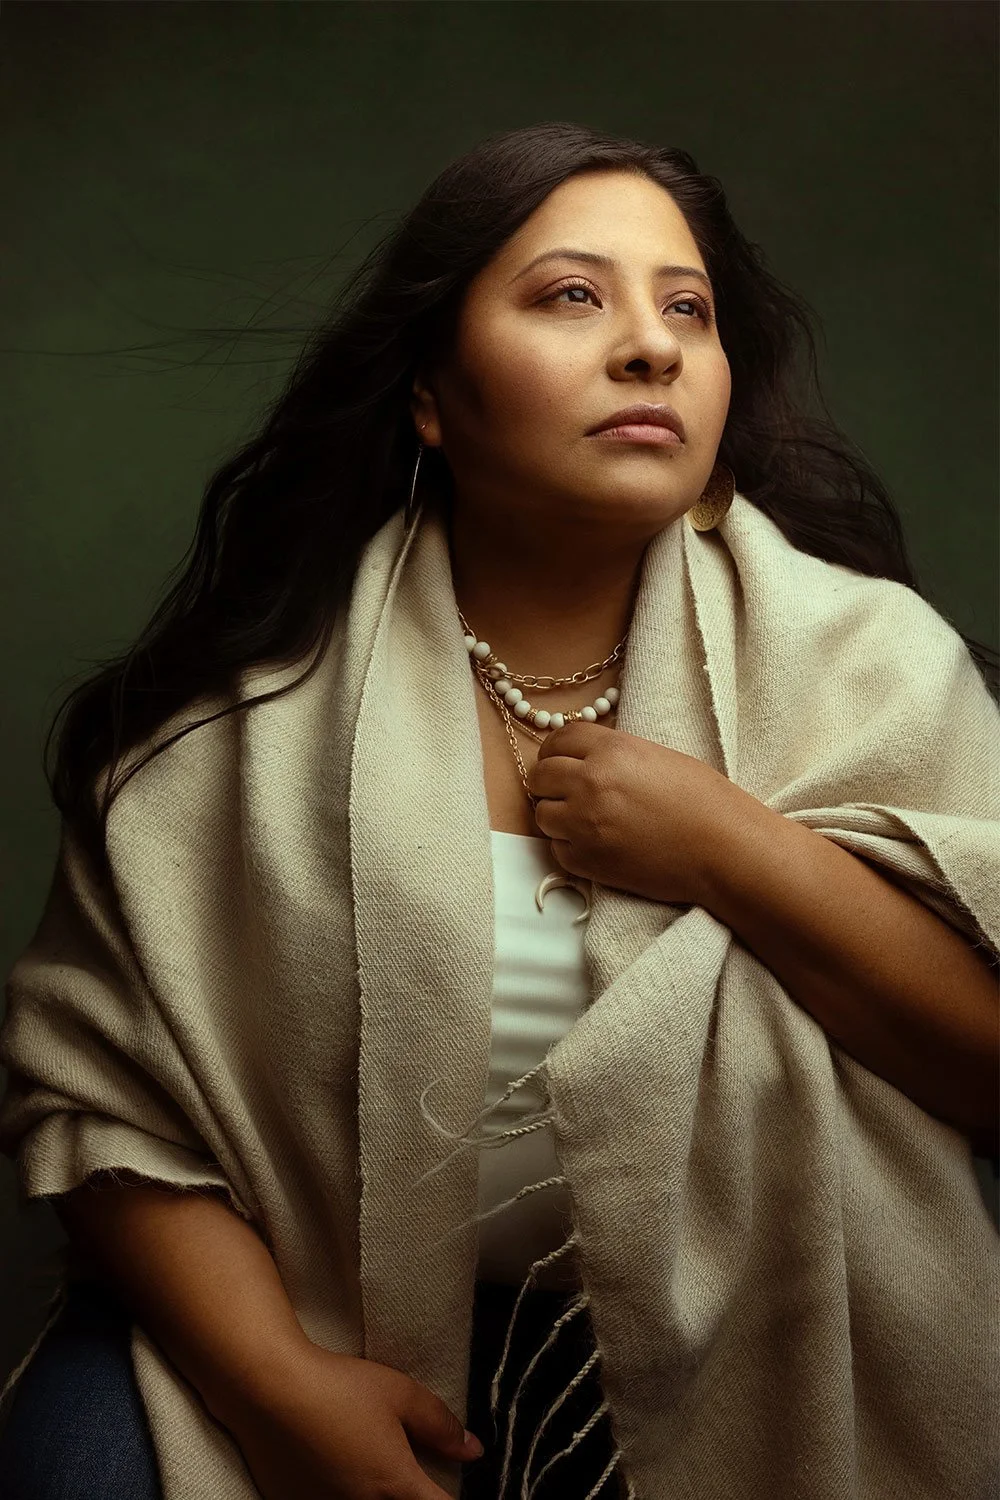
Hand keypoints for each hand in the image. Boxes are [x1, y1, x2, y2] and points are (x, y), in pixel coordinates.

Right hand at [216, 1340, 483, 1499]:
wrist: (269, 1390)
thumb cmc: (338, 1387)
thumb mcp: (400, 1394)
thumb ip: (441, 1425)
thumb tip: (473, 1450)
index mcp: (395, 1485)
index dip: (451, 1499)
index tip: (448, 1484)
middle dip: (414, 1495)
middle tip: (410, 1474)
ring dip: (378, 1495)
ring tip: (372, 1467)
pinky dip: (342, 1494)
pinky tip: (337, 1470)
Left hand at [527, 719, 751, 908]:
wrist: (722, 849)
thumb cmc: (703, 800)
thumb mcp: (655, 756)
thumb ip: (613, 753)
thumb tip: (583, 758)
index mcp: (611, 750)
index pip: (558, 738)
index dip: (557, 749)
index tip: (561, 759)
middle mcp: (590, 783)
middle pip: (540, 776)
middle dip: (551, 782)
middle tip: (568, 790)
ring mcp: (584, 824)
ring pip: (542, 814)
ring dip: (557, 814)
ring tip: (583, 819)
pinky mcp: (587, 861)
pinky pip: (556, 849)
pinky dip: (569, 845)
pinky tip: (596, 842)